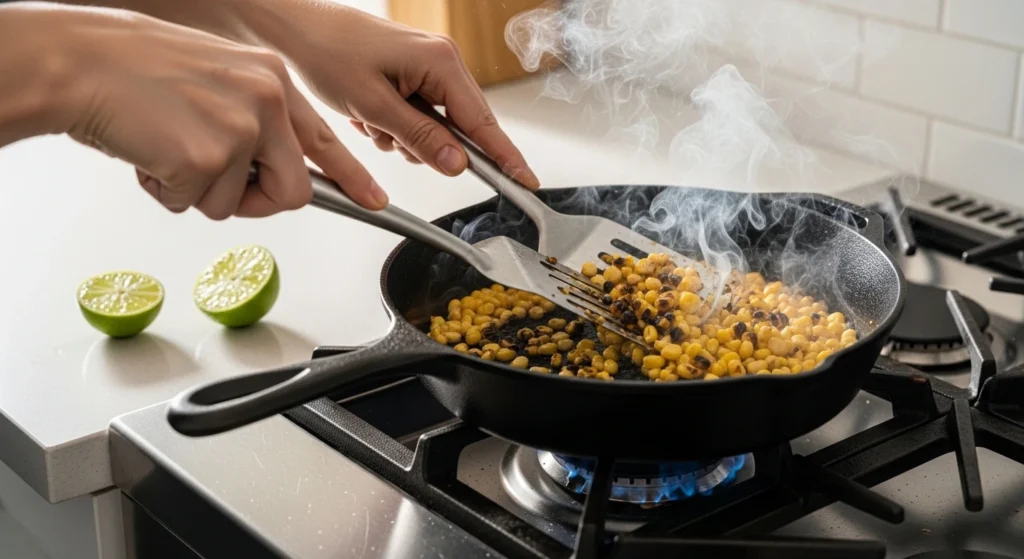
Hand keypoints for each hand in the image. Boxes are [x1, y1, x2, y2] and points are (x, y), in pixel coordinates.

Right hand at [59, 6, 387, 217]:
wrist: (77, 61)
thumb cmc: (133, 70)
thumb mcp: (216, 80)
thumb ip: (253, 119)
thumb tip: (266, 170)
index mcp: (272, 79)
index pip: (325, 139)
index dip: (351, 177)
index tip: (374, 201)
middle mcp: (266, 100)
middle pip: (293, 191)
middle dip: (255, 203)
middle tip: (213, 185)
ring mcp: (240, 128)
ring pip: (235, 204)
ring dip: (196, 192)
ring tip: (164, 148)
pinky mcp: (207, 158)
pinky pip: (195, 206)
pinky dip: (165, 192)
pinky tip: (147, 154)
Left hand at [264, 4, 539, 188]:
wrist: (296, 29)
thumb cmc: (328, 54)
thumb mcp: (374, 106)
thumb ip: (421, 138)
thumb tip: (459, 165)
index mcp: (442, 63)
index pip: (483, 122)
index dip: (505, 157)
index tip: (526, 182)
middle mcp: (443, 61)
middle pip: (461, 127)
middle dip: (427, 144)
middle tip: (389, 137)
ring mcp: (429, 67)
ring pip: (437, 127)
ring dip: (405, 137)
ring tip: (370, 120)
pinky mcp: (414, 73)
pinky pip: (419, 115)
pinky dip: (396, 125)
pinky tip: (369, 115)